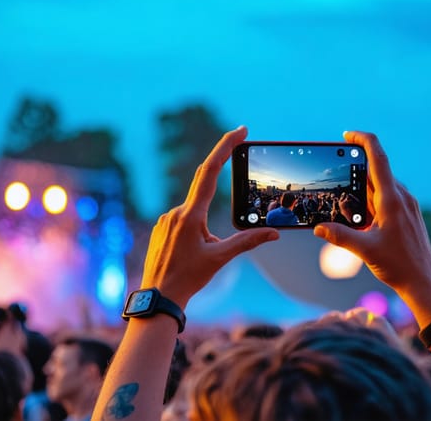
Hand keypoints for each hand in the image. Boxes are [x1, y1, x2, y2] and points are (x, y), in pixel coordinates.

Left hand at [141, 126, 278, 307]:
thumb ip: (247, 242)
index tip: (240, 131)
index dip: (225, 148)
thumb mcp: (220, 258)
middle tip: (229, 180)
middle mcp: (175, 212)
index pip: (210, 172)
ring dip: (206, 229)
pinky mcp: (162, 229)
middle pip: (203, 188)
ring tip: (200, 260)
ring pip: (195, 213)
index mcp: (190, 214)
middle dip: (218, 187)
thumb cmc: (187, 279)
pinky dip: (196, 234)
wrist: (157, 298)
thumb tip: (273, 233)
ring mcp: (166, 220)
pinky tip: (191, 258)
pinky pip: (184, 223)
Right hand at [314, 131, 430, 312]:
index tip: (347, 135)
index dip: (363, 140)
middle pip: (375, 172)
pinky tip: (364, 221)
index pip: (377, 157)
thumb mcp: (364, 251)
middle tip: (337, 186)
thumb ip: (339, 236)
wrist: (424, 283)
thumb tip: (318, 226)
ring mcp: (407, 205)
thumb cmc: (399, 266)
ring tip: (350, 211)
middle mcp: (402, 197)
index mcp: (392, 199)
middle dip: (354, 175)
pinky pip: (388, 199)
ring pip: (381, 187)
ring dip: (363, 192)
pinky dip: (372, 202)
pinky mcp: (409, 214)